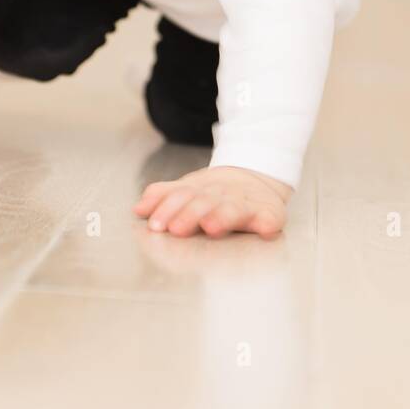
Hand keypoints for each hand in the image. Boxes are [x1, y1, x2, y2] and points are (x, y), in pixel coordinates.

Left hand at [132, 165, 292, 238]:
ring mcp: (247, 204)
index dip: (168, 208)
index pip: (182, 195)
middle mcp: (223, 196)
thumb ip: (163, 197)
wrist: (254, 178)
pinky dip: (268, 223)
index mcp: (201, 191)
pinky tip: (265, 229)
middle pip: (205, 202)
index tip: (156, 225)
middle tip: (176, 229)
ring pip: (234, 209)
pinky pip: (271, 219)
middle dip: (190, 214)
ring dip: (223, 216)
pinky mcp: (270, 213)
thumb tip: (138, 209)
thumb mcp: (187, 190)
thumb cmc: (214, 194)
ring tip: (212, 227)